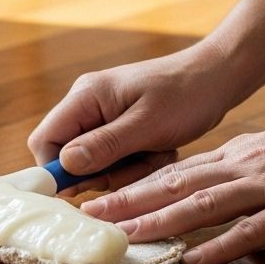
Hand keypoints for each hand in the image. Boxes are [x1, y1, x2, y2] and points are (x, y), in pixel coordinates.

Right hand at [27, 44, 241, 191]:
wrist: (219, 76)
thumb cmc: (187, 94)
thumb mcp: (147, 124)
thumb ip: (104, 145)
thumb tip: (65, 165)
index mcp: (85, 97)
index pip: (45, 140)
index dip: (57, 170)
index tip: (86, 187)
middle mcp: (86, 106)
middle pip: (67, 156)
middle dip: (99, 173)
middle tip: (135, 168)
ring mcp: (101, 117)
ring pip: (92, 163)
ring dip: (123, 170)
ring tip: (154, 155)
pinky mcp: (117, 128)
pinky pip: (112, 160)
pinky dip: (134, 164)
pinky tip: (158, 151)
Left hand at [81, 110, 264, 263]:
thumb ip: (239, 164)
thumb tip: (205, 177)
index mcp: (239, 154)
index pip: (176, 171)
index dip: (136, 185)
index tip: (102, 197)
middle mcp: (245, 167)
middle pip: (177, 184)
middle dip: (131, 200)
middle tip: (93, 214)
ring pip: (204, 204)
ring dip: (161, 220)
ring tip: (127, 235)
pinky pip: (253, 230)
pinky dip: (221, 246)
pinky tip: (194, 259)